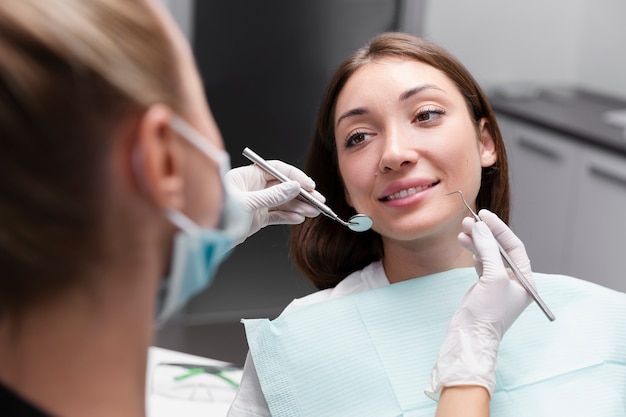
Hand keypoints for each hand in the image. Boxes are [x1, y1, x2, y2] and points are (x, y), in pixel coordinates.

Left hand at [224, 161, 323, 245]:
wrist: (205, 237)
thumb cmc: (217, 214)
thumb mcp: (247, 203)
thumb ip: (273, 196)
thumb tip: (295, 187)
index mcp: (247, 176)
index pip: (276, 170)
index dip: (295, 176)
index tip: (309, 185)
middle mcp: (252, 187)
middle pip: (283, 186)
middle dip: (301, 194)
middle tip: (319, 200)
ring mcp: (255, 202)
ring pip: (282, 202)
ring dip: (299, 207)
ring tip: (313, 212)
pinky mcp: (256, 217)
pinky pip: (276, 215)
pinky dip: (288, 217)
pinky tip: (300, 218)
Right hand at [425, 209, 533, 399]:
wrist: (470, 337)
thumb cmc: (488, 312)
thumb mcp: (493, 277)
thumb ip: (487, 250)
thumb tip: (480, 227)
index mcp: (525, 279)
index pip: (514, 246)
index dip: (499, 229)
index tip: (484, 215)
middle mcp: (514, 280)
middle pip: (500, 248)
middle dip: (485, 234)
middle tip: (468, 220)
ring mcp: (498, 284)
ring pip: (487, 254)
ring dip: (476, 241)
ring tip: (462, 230)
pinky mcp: (483, 287)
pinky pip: (480, 263)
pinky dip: (472, 252)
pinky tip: (466, 245)